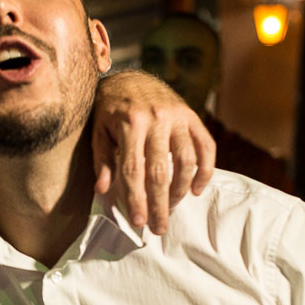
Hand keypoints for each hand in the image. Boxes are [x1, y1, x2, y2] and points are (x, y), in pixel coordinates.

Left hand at [91, 70, 214, 233]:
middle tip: (159, 228)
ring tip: (171, 208)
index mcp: (130, 124)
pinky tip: (196, 190)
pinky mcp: (192, 116)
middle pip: (160, 172)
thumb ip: (101, 160)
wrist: (130, 77)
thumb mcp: (98, 131)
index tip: (139, 222)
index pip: (134, 170)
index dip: (137, 199)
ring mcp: (177, 117)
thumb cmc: (109, 109)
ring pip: (186, 162)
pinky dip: (205, 170)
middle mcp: (156, 119)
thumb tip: (103, 190)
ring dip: (180, 191)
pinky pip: (206, 146)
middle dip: (160, 204)